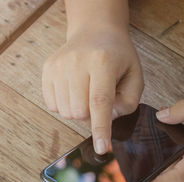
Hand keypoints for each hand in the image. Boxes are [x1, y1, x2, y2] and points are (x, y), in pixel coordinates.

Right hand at [42, 27, 143, 153]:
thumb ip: (127, 102)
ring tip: (87, 92)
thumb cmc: (118, 57)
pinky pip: (52, 105)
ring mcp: (58, 65)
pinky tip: (75, 90)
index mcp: (102, 62)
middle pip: (79, 112)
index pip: (100, 102)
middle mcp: (76, 62)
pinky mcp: (48, 69)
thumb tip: (107, 119)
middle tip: (99, 101)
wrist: (95, 30)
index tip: (102, 148)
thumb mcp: (135, 76)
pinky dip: (65, 104)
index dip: (100, 128)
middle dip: (91, 116)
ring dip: (78, 111)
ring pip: (65, 111)